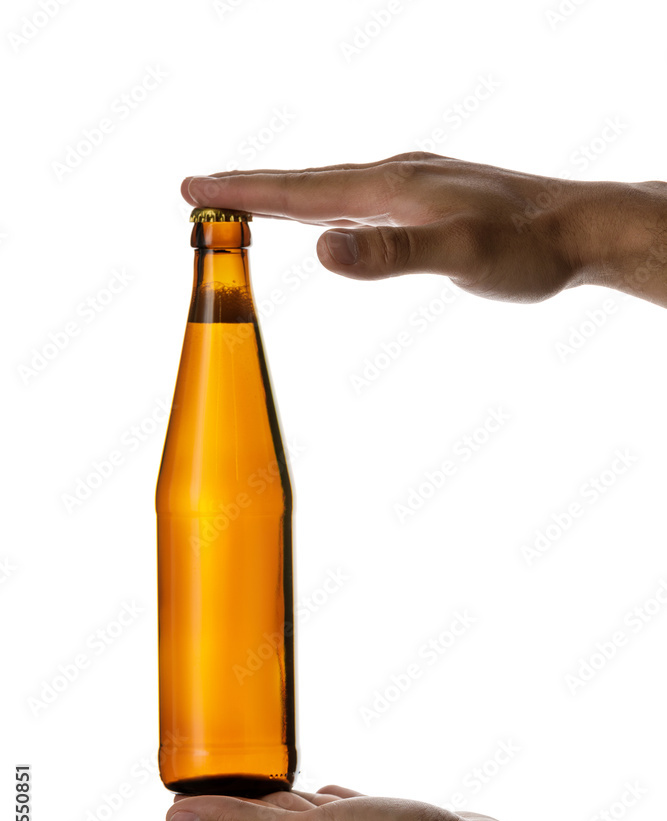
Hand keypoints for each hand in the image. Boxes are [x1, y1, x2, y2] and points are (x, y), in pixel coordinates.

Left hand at [166, 782, 538, 820]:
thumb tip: (175, 818)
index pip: (249, 818)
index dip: (225, 795)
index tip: (203, 771)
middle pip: (278, 813)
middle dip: (256, 790)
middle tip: (236, 758)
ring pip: (316, 809)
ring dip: (297, 792)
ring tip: (280, 770)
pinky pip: (355, 804)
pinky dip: (338, 793)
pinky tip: (338, 788)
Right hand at [182, 153, 666, 305]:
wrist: (579, 230)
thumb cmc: (524, 247)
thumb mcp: (459, 253)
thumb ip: (392, 254)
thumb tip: (321, 250)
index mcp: (389, 186)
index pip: (300, 191)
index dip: (243, 192)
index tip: (192, 190)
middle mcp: (394, 177)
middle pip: (306, 182)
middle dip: (249, 187)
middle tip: (199, 190)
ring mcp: (411, 187)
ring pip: (331, 189)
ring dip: (284, 195)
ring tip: (248, 200)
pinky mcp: (428, 203)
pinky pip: (359, 201)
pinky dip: (326, 206)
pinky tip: (331, 219)